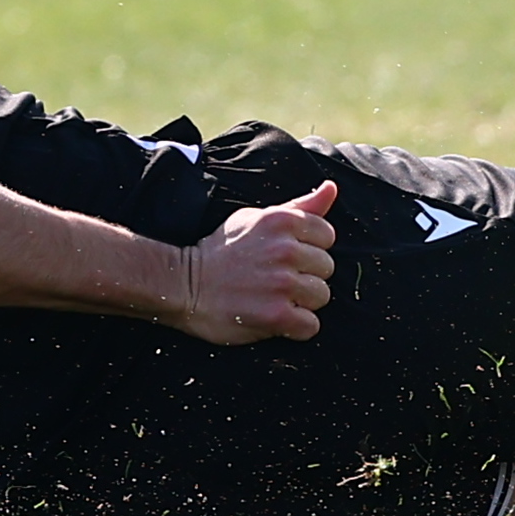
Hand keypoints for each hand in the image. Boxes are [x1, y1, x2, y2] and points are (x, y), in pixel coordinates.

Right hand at [170, 181, 336, 343]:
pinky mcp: (276, 315)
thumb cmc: (221, 251)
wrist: (183, 286)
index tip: (286, 257)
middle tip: (276, 280)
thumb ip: (299, 206)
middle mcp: (286, 249)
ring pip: (322, 296)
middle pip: (327, 268)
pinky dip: (296, 327)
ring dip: (302, 302)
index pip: (327, 236)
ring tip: (274, 298)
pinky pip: (311, 325)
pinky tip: (275, 318)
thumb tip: (331, 188)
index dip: (309, 249)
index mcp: (283, 221)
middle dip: (306, 275)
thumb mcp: (257, 219)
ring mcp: (282, 283)